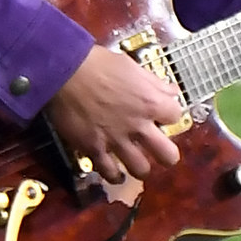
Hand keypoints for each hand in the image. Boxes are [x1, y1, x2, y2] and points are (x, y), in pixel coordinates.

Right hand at [47, 45, 183, 184]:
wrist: (64, 72)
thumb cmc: (98, 64)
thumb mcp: (133, 67)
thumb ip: (154, 84)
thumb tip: (172, 91)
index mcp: (151, 103)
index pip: (175, 116)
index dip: (169, 116)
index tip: (162, 116)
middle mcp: (138, 126)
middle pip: (168, 155)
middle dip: (167, 155)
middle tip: (159, 151)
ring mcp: (116, 140)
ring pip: (141, 170)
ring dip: (142, 168)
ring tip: (138, 164)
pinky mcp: (94, 149)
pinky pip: (109, 172)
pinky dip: (114, 176)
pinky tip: (116, 174)